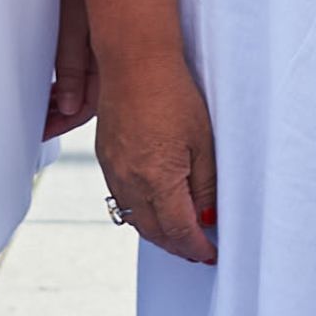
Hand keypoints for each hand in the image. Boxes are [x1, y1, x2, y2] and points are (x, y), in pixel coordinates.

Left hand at [45, 0, 99, 138]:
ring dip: (66, 98)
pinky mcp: (103, 34)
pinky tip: (57, 84)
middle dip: (62, 115)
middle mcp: (113, 56)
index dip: (62, 123)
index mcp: (108, 58)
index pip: (87, 107)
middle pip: (89, 100)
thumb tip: (68, 107)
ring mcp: (108, 46)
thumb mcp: (71, 23)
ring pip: (90, 87)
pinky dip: (72, 80)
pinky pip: (92, 68)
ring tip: (42, 106)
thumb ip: (70, 67)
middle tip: (38, 123)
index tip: (41, 130)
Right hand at [92, 48, 217, 264]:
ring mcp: (114, 171)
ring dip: (158, 232)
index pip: (179, 231)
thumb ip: (205, 186)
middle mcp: (130, 181)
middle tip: (198, 250)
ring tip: (180, 233)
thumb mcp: (203, 142)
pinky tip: (155, 207)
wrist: (135, 62)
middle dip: (178, 246)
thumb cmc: (172, 93)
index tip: (210, 253)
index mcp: (157, 180)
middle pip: (155, 232)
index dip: (197, 248)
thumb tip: (208, 217)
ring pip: (135, 219)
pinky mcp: (105, 159)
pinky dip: (140, 212)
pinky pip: (122, 199)